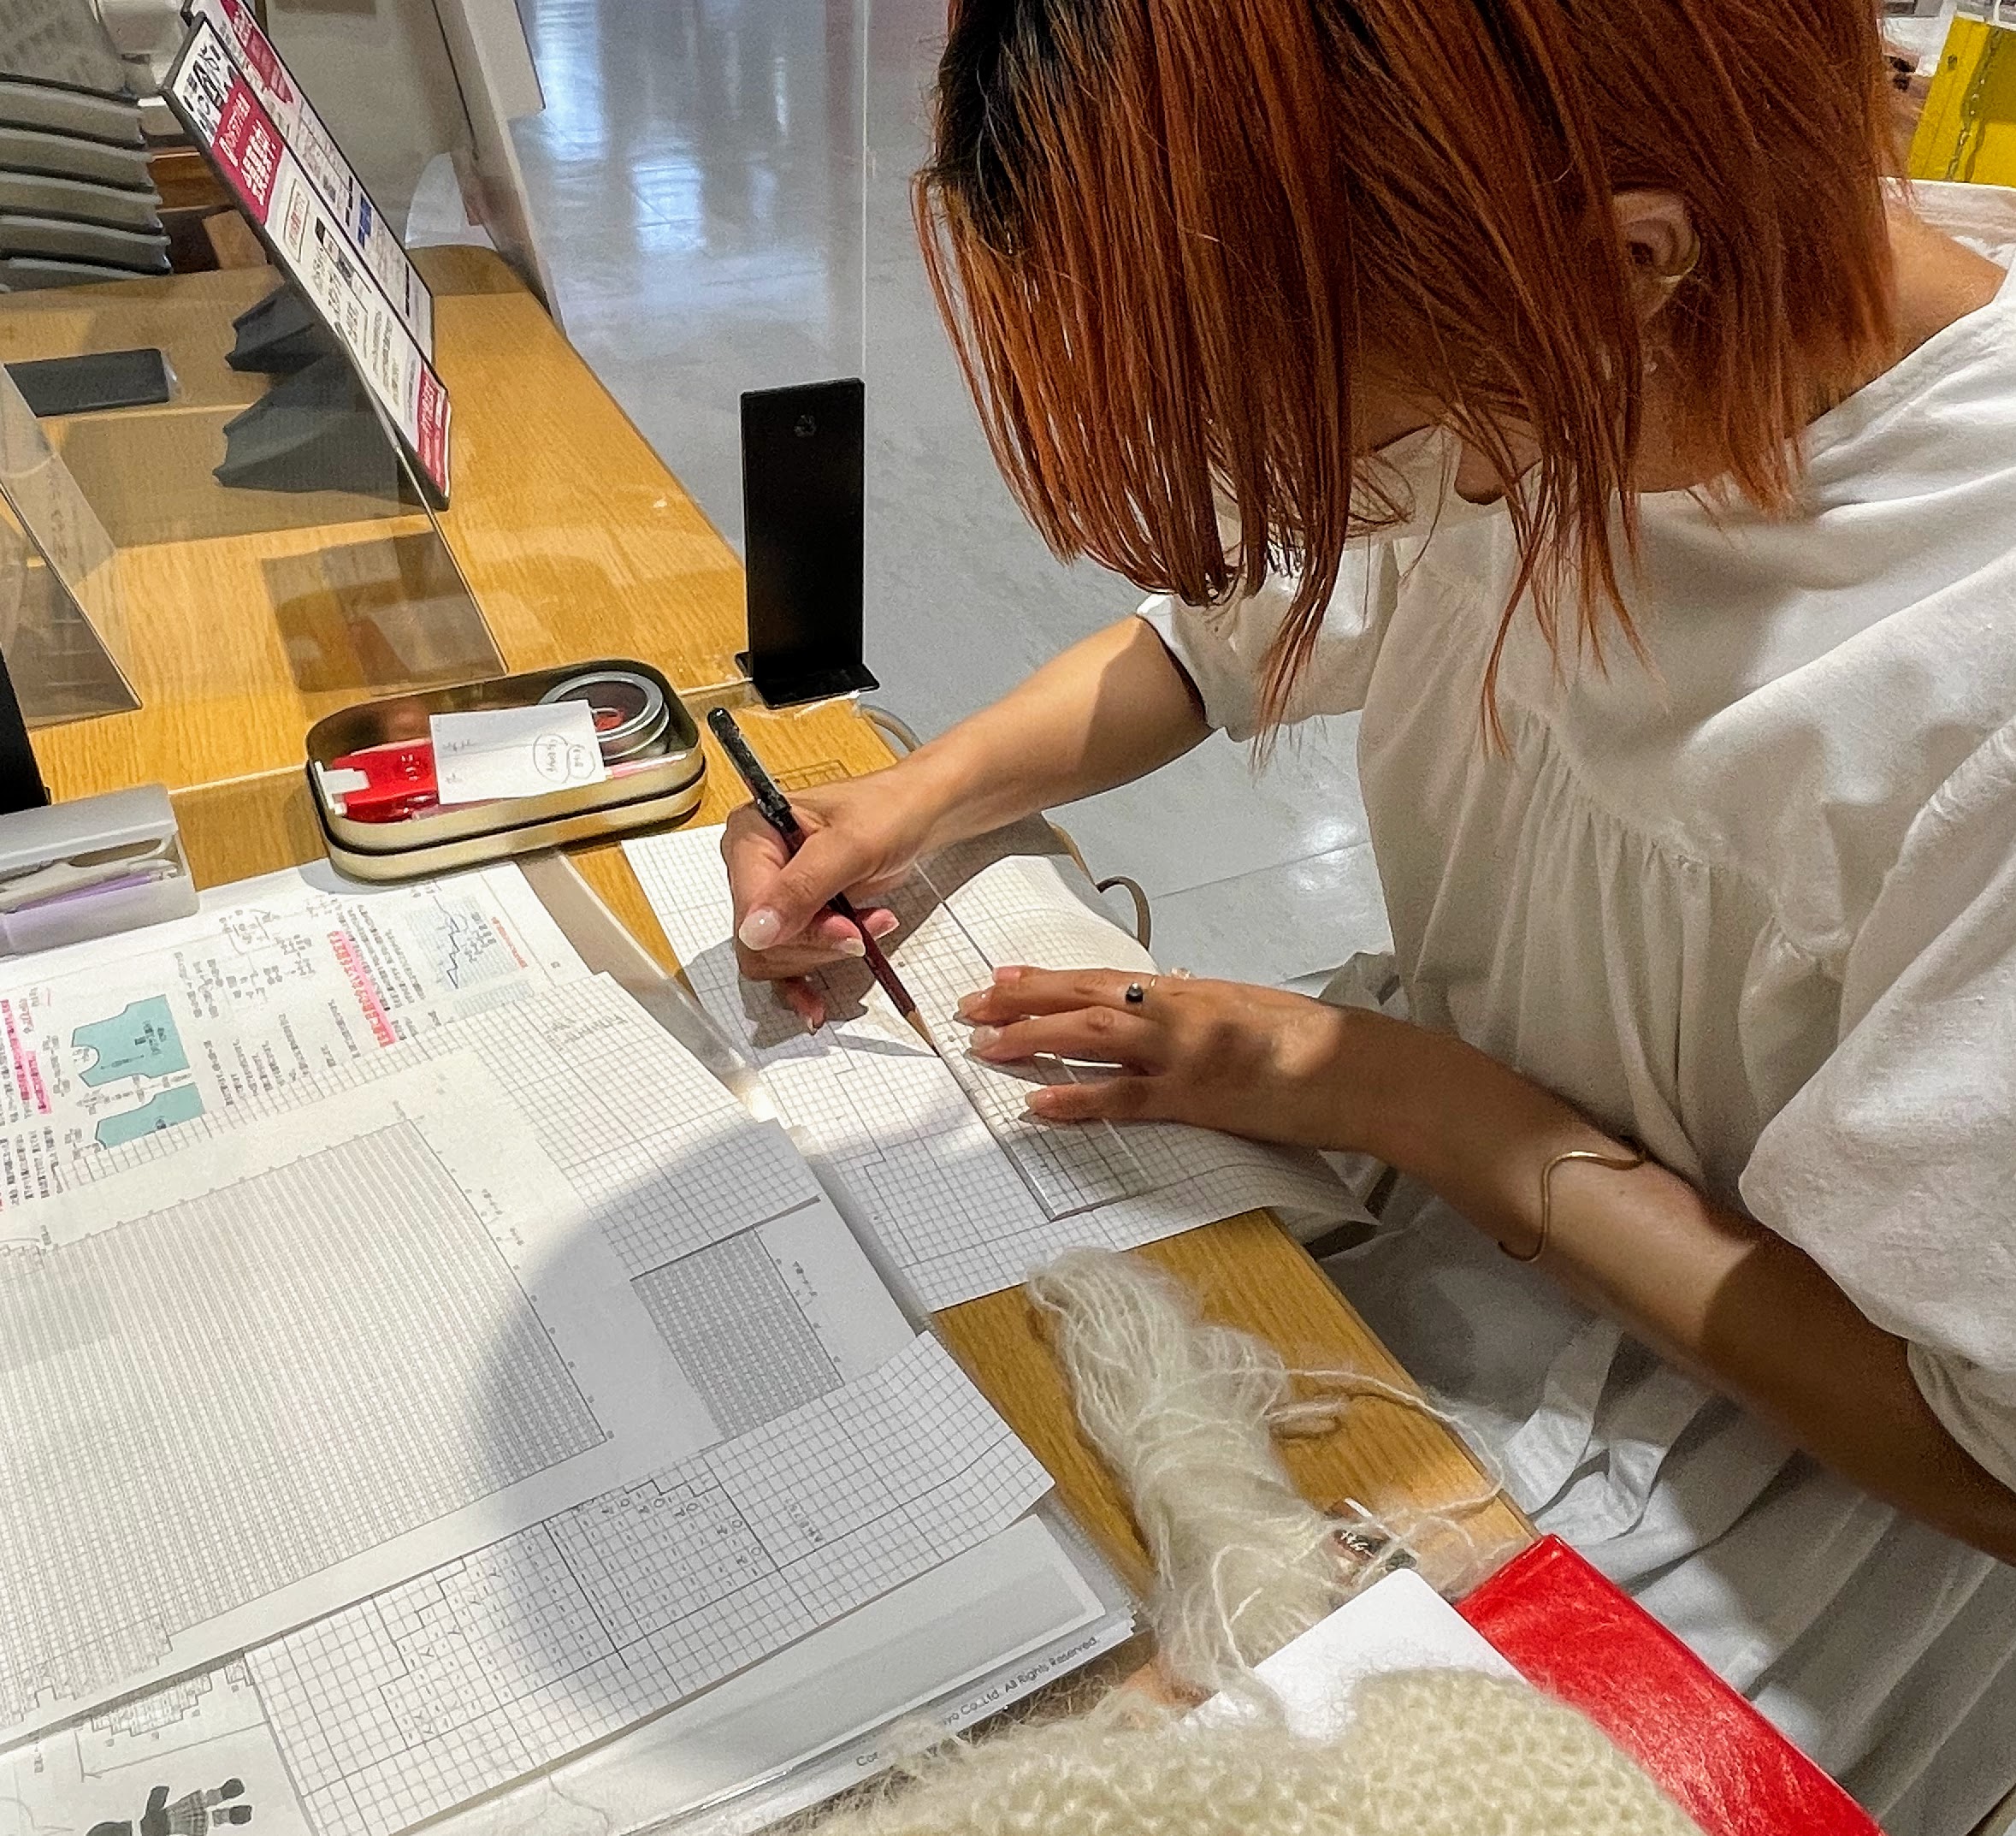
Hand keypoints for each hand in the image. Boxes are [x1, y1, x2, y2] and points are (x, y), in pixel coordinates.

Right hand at [722, 768, 938, 1025]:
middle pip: (760, 940)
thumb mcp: (849, 846)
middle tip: (862, 930)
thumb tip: (756, 932)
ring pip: (774, 958)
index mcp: (749, 834)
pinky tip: (816, 1002)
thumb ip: (802, 887)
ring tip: (869, 926)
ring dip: (826, 952)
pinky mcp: (788, 920)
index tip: (846, 932)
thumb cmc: (885, 814)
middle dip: (817, 942)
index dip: (797, 930)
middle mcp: (748, 867)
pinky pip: (780, 967)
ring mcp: (767, 896)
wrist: (912, 816)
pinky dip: (803, 983)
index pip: (751, 908)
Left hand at [957, 965, 1364, 1148]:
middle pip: (1084, 999)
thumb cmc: (1306, 1041)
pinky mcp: (1195, 1098)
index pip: (1102, 978)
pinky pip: (1124, 1098)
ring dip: (1035, 1039)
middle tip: (971, 1008)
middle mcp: (1178, 1012)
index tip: (1002, 978)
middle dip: (1022, 1002)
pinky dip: (1077, 1098)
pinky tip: (1039, 1102)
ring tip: (988, 1046)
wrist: (1358, 1069)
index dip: (1047, 978)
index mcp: (1188, 990)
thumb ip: (1194, 1008)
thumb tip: (1159, 1004)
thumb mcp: (1243, 1009)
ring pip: (1093, 1037)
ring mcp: (1183, 1053)